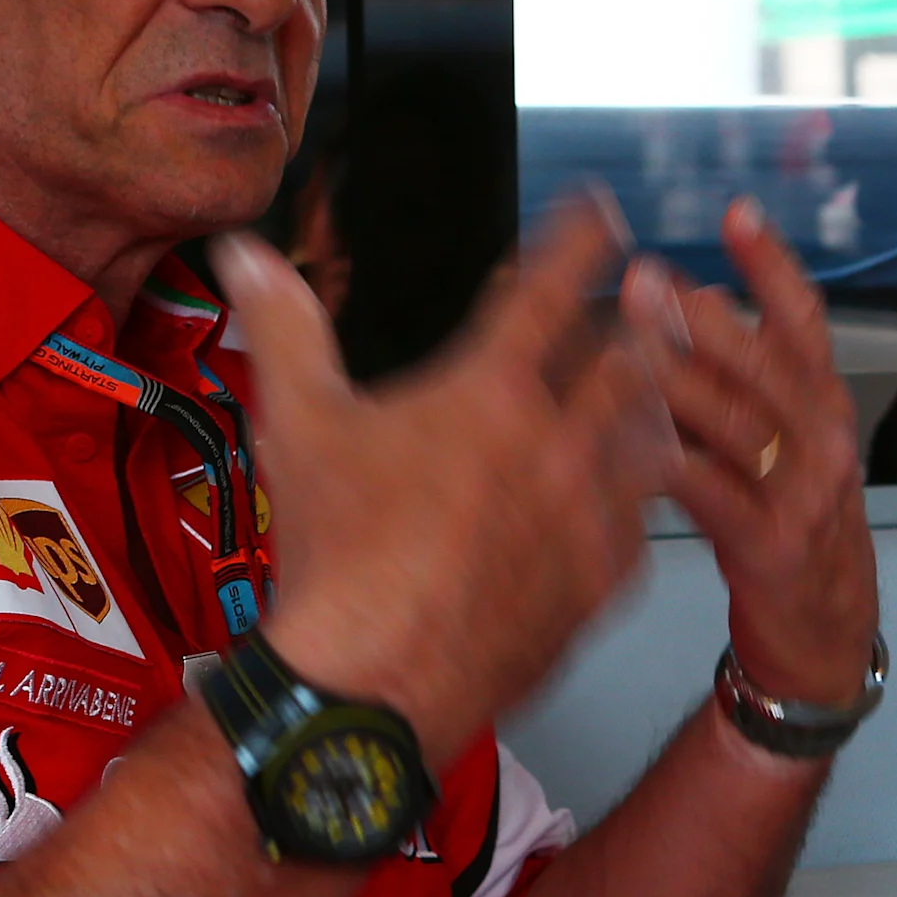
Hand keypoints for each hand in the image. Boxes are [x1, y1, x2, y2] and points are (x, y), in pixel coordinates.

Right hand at [224, 199, 676, 759]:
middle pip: (631, 356)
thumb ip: (282, 327)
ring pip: (653, 436)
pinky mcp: (602, 583)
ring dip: (650, 406)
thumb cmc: (333, 554)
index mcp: (489, 389)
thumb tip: (243, 256)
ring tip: (649, 392)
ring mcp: (588, 515)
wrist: (371, 681)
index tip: (601, 216)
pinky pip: (645, 522)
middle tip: (643, 305)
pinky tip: (628, 493)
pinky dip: (639, 497)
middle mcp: (555, 443)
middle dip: (638, 322)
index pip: (553, 286)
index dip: (581, 238)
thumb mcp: (296, 424)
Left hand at [631, 198, 879, 712]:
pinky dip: (671, 464)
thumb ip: (735, 377)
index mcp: (821, 405)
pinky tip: (629, 441)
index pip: (805, 320)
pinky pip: (714, 495)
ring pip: (740, 424)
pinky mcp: (771, 546)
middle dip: (704, 317)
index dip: (772, 265)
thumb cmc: (786, 524)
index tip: (735, 215)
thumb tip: (684, 299)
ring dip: (680, 381)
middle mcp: (821, 441)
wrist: (822, 629)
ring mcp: (802, 495)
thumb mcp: (773, 440)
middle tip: (646, 280)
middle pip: (767, 364)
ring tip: (629, 348)